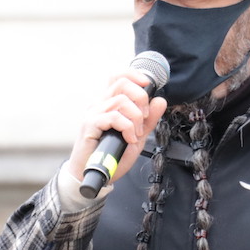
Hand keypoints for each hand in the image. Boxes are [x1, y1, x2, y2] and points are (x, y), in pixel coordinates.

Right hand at [67, 67, 167, 186]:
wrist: (93, 175)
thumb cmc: (111, 156)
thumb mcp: (137, 136)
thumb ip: (148, 119)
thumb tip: (160, 100)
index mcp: (108, 103)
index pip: (118, 77)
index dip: (134, 75)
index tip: (148, 84)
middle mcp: (99, 104)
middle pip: (122, 84)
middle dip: (140, 98)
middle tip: (144, 118)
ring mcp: (93, 113)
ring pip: (121, 101)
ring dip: (136, 118)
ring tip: (136, 134)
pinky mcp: (89, 125)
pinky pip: (114, 117)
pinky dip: (127, 128)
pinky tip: (129, 139)